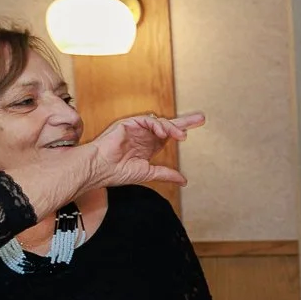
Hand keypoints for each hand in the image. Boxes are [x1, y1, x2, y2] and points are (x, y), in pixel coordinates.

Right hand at [84, 111, 203, 189]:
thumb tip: (184, 180)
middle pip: (167, 125)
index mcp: (147, 146)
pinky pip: (147, 120)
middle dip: (185, 121)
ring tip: (181, 136)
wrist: (99, 169)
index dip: (181, 131)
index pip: (168, 136)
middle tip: (201, 118)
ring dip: (172, 128)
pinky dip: (158, 125)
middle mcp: (143, 136)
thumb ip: (166, 174)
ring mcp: (136, 129)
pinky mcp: (128, 124)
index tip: (197, 129)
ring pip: (159, 122)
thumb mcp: (148, 173)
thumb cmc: (117, 172)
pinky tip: (164, 134)